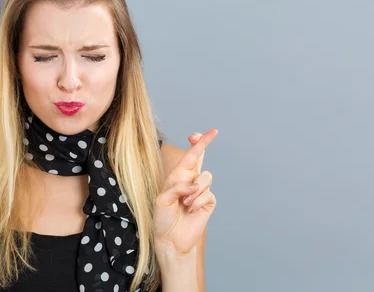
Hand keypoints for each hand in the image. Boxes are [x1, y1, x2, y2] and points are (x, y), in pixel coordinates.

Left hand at [153, 129, 217, 255]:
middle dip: (204, 144)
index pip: (189, 156)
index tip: (201, 133)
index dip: (197, 143)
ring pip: (206, 177)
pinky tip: (191, 210)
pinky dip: (198, 202)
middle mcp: (190, 180)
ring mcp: (200, 191)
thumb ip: (177, 187)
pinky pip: (208, 194)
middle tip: (211, 133)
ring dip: (194, 190)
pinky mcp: (208, 203)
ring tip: (185, 203)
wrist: (170, 239)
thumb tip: (194, 185)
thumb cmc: (162, 218)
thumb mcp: (162, 200)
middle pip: (200, 157)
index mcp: (177, 176)